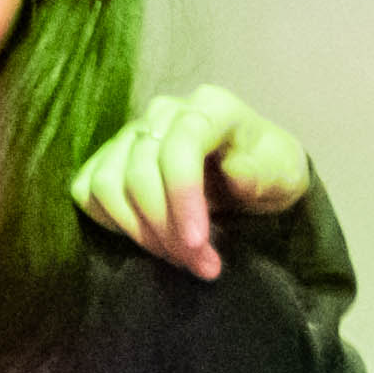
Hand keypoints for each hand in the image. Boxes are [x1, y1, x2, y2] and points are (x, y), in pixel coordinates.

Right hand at [69, 84, 321, 280]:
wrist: (254, 177)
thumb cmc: (270, 174)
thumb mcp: (284, 175)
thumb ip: (263, 172)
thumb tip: (237, 172)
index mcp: (212, 107)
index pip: (180, 146)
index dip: (182, 196)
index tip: (197, 244)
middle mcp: (165, 112)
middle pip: (141, 173)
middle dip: (167, 230)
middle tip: (200, 266)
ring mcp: (132, 134)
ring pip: (109, 185)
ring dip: (140, 233)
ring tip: (178, 258)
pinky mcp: (109, 158)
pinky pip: (89, 192)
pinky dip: (113, 223)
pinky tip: (149, 239)